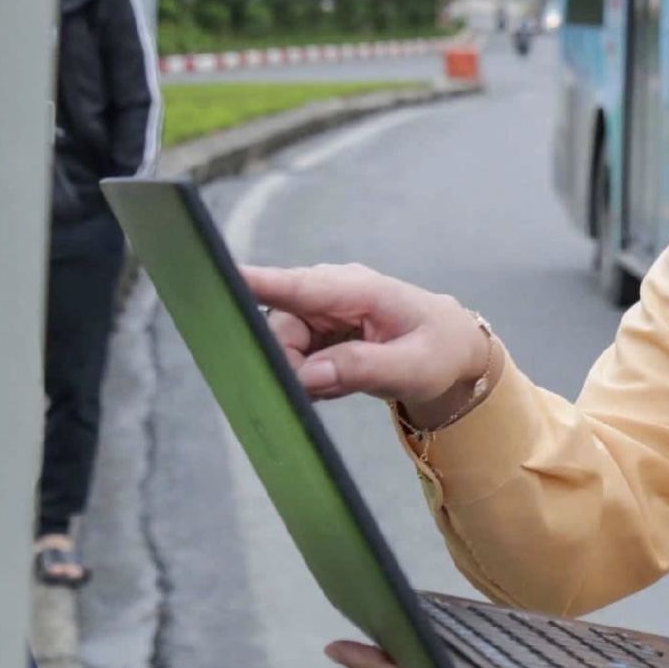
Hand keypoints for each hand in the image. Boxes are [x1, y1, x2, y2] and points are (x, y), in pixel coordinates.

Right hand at [244, 263, 489, 420]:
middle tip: (322, 389)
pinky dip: (308, 376)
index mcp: (359, 289)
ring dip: (302, 373)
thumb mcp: (414, 367)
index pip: (298, 285)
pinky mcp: (317, 330)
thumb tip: (308, 374)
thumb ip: (364, 368)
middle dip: (289, 363)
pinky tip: (337, 382)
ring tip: (343, 385)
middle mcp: (332, 292)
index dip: (255, 283)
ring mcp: (322, 311)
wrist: (452, 350)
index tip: (215, 278)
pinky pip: (291, 356)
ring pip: (281, 345)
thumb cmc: (440, 351)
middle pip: (280, 327)